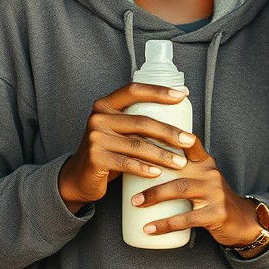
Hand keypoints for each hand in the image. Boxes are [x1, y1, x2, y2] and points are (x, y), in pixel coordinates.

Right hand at [58, 82, 194, 212]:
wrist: (79, 177)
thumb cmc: (108, 151)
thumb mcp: (118, 131)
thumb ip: (137, 122)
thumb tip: (178, 120)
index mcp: (106, 104)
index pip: (134, 91)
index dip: (159, 91)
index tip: (183, 95)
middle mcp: (99, 117)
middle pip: (141, 121)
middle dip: (169, 132)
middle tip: (189, 141)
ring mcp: (95, 137)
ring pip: (137, 145)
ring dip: (163, 155)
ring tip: (180, 162)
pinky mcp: (95, 158)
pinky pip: (126, 162)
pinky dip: (144, 168)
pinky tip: (158, 173)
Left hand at [128, 132, 260, 248]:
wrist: (243, 221)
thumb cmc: (213, 200)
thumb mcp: (203, 180)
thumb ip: (182, 171)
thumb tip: (142, 165)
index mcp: (205, 163)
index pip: (188, 143)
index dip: (168, 136)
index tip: (144, 134)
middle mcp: (211, 173)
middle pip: (177, 166)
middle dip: (150, 171)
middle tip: (127, 174)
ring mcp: (215, 193)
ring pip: (181, 189)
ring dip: (155, 195)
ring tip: (136, 203)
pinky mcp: (217, 213)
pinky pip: (186, 218)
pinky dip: (165, 224)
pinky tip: (149, 229)